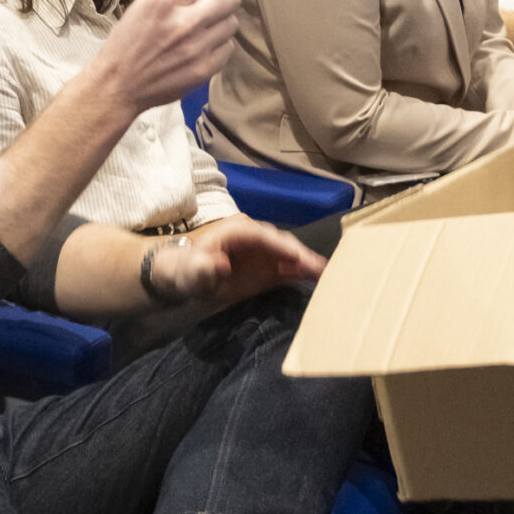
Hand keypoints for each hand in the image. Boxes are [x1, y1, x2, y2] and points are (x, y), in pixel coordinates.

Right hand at [91, 0, 239, 113]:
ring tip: (204, 30)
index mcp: (164, 2)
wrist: (119, 85)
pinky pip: (228, 48)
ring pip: (232, 23)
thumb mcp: (143, 5)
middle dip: (224, 0)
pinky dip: (219, 46)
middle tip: (214, 8)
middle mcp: (183, 22)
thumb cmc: (128, 43)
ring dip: (221, 24)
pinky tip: (202, 48)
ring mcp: (196, 48)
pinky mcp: (204, 69)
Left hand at [149, 216, 324, 305]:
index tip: (300, 258)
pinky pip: (289, 269)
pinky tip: (318, 281)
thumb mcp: (190, 272)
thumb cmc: (185, 271)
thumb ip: (202, 269)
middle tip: (324, 270)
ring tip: (328, 276)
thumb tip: (217, 265)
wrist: (184, 280)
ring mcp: (264, 253)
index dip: (282, 246)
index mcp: (237, 231)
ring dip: (308, 265)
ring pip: (291, 256)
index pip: (264, 236)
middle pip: (283, 244)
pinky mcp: (268, 268)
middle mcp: (255, 238)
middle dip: (302, 256)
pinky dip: (303, 274)